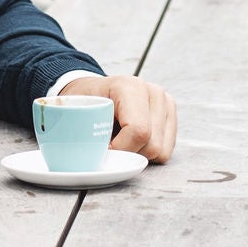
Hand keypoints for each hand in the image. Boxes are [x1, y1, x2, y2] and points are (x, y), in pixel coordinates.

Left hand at [60, 74, 177, 162]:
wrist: (93, 92)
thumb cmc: (83, 103)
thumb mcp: (75, 113)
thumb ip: (83, 133)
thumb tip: (92, 160)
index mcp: (129, 86)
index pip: (138, 131)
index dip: (119, 150)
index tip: (102, 150)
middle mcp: (153, 92)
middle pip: (151, 145)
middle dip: (127, 154)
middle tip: (108, 146)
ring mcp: (166, 103)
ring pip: (160, 151)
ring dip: (137, 154)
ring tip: (120, 140)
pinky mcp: (171, 116)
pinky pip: (165, 152)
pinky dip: (146, 153)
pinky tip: (132, 141)